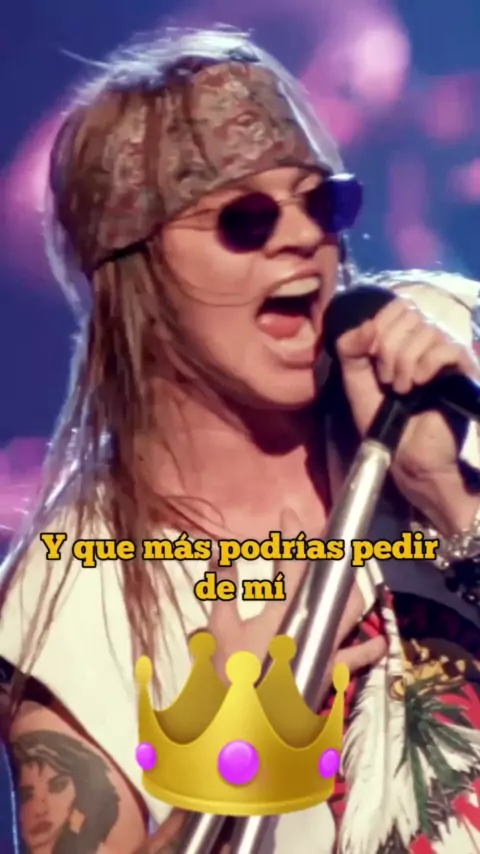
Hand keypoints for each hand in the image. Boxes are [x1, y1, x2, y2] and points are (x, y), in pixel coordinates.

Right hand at [207, 509, 385, 688]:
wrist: (244, 726)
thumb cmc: (229, 676)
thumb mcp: (219, 629)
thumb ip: (222, 587)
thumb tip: (219, 549)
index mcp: (283, 610)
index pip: (291, 562)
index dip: (291, 535)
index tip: (288, 513)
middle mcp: (312, 624)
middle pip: (330, 581)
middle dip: (329, 558)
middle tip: (323, 542)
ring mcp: (325, 648)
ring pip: (350, 610)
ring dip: (350, 589)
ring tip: (351, 574)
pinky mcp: (329, 672)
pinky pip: (355, 659)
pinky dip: (368, 648)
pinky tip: (381, 641)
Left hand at [335, 294, 479, 531]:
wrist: (405, 454)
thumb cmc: (382, 419)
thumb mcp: (356, 382)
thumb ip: (351, 350)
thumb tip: (367, 324)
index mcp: (401, 339)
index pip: (396, 307)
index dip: (379, 327)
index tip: (372, 359)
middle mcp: (425, 341)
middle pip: (409, 316)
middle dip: (388, 348)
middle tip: (387, 380)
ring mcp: (445, 354)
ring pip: (426, 332)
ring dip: (404, 362)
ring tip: (402, 390)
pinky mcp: (463, 371)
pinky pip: (447, 349)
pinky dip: (427, 364)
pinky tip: (420, 384)